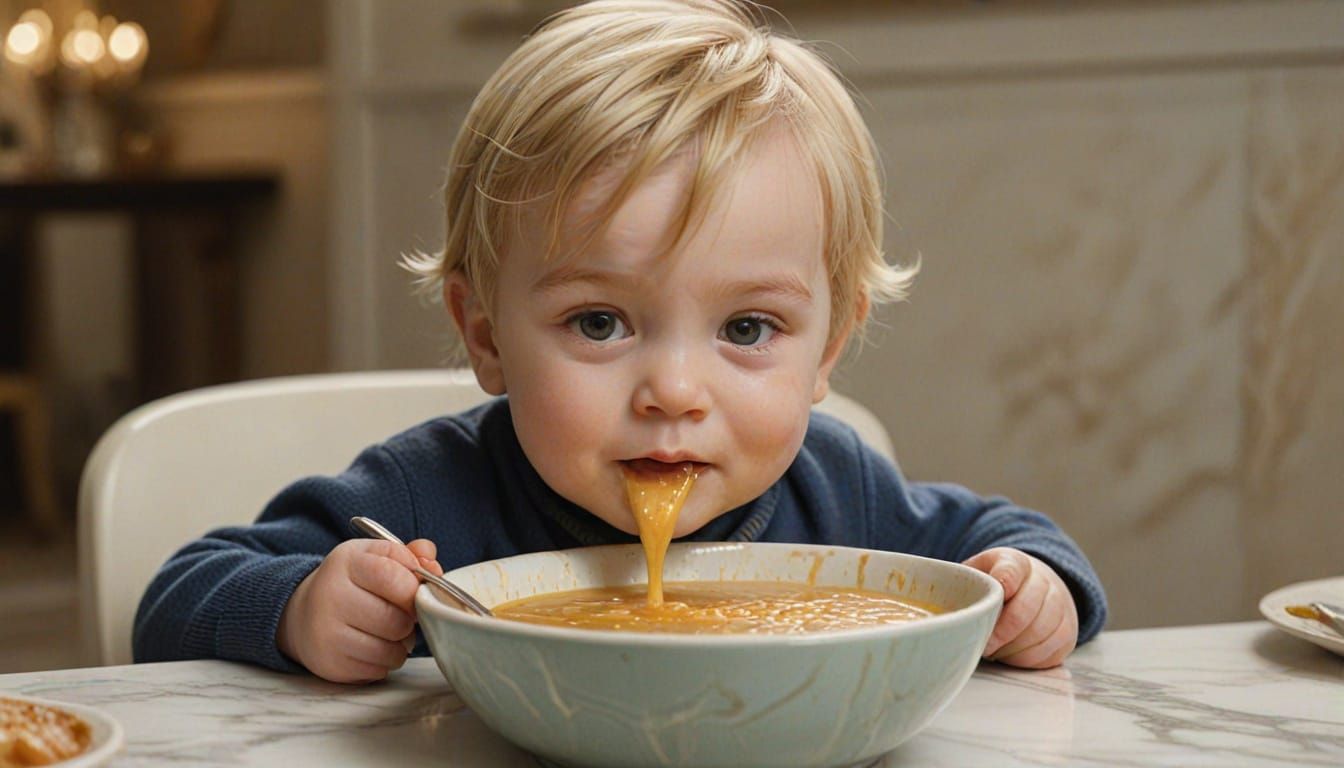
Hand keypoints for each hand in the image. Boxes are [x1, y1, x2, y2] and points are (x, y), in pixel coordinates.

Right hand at [277, 537, 442, 682]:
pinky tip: (376, 646)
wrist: (304, 613)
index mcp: (346, 563)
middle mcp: (330, 597)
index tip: (413, 591)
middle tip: (403, 614)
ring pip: (390, 649)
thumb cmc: (352, 583)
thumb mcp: (375, 556)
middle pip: (395, 619)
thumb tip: (433, 568)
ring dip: (402, 643)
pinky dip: (387, 660)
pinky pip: (379, 670)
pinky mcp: (330, 664)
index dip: (413, 588)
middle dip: (409, 619)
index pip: (391, 576)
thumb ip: (409, 555)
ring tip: (392, 631)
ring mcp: (327, 634)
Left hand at [962, 547, 1077, 668]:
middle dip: (1002, 631)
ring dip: (1013, 647)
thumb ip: (961, 583)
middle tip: (984, 645)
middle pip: (1026, 609)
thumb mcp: (977, 574)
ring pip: (1040, 632)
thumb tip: (938, 610)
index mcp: (1015, 562)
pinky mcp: (1068, 632)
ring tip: (994, 650)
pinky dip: (1028, 658)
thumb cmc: (995, 586)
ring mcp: (1061, 605)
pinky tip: (1012, 655)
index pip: (1011, 570)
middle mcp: (1043, 580)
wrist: (1036, 587)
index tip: (991, 602)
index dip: (1003, 584)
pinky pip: (1050, 651)